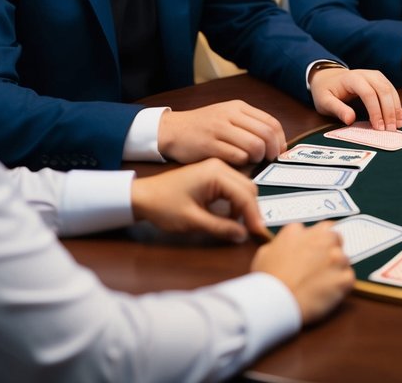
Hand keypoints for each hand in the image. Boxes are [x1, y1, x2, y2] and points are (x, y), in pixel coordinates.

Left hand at [130, 158, 268, 242]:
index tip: (259, 233)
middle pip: (248, 189)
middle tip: (250, 232)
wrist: (141, 196)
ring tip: (237, 226)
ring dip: (243, 207)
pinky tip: (228, 216)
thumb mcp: (192, 220)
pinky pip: (233, 188)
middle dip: (251, 211)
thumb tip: (243, 235)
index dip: (254, 216)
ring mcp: (216, 169)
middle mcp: (220, 167)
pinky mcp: (212, 175)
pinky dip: (235, 203)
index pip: (245, 195)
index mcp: (216, 173)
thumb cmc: (163, 206)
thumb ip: (220, 227)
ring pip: (243, 188)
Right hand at [157, 101, 285, 165]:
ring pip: (254, 145)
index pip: (271, 122)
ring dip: (258, 157)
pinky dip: (242, 162)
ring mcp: (219, 129)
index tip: (279, 152)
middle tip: (268, 160)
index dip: (280, 140)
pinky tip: (237, 163)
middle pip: (266, 134)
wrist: (172, 129)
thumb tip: (275, 142)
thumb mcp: (227, 116)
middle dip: (272, 151)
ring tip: (251, 161)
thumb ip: (249, 125)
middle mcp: (230, 115)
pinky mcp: (209, 145)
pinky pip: (237, 156)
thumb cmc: (203, 127)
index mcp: (238, 107)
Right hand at [251, 222, 354, 324]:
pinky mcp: (344, 277)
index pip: (315, 229)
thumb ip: (280, 243)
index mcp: (298, 231)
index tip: (310, 253)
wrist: (277, 304)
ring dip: (336, 268)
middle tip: (320, 265)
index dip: (314, 243)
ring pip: (344, 258)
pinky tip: (328, 293)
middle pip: (335, 236)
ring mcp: (335, 257)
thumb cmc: (267, 282)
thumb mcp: (264, 254)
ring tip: (320, 283)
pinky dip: (341, 285)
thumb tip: (286, 244)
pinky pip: (348, 278)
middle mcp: (320, 239)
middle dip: (330, 247)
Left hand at [310, 67, 401, 129]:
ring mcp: (375, 76)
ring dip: (396, 108)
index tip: (379, 127)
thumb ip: (337, 109)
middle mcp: (366, 74)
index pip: (368, 93)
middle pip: (383, 90)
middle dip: (389, 111)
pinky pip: (392, 91)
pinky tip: (398, 117)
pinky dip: (396, 104)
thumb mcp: (325, 101)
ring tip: (397, 126)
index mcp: (352, 78)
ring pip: (390, 90)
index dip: (375, 111)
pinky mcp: (380, 80)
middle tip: (390, 129)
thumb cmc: (326, 90)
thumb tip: (350, 120)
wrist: (328, 77)